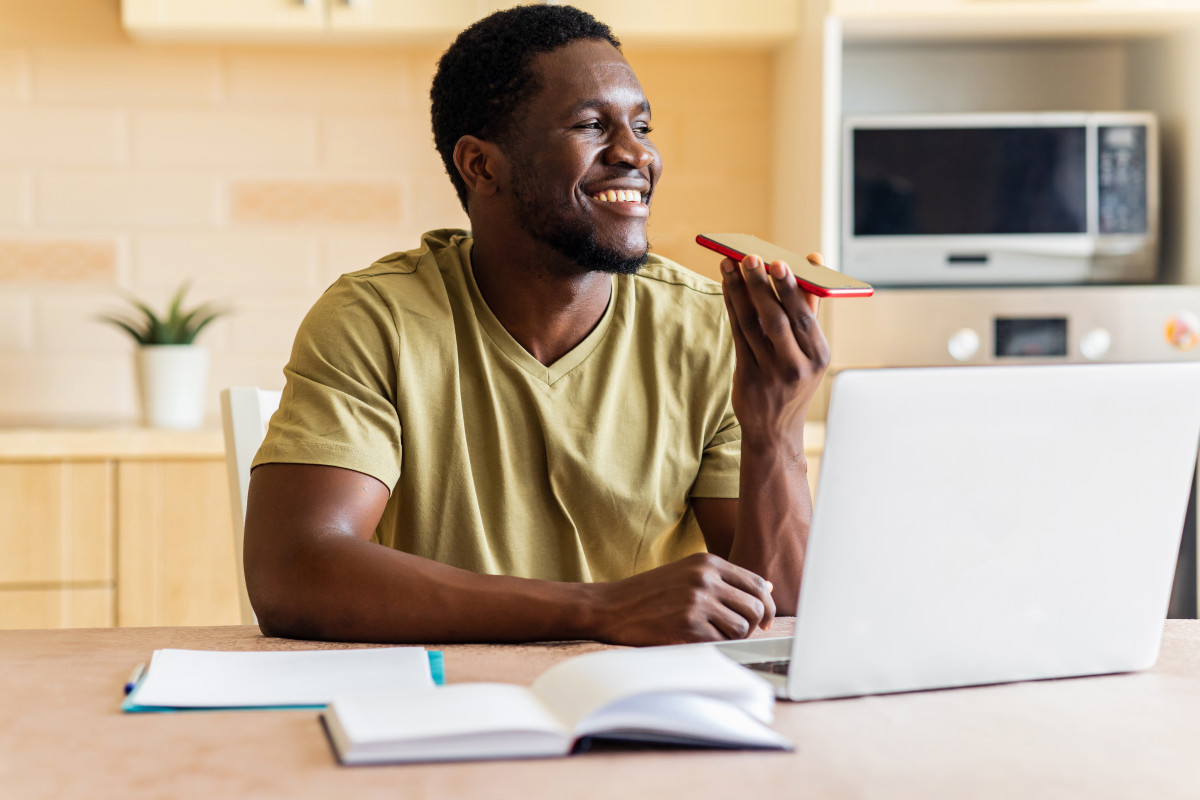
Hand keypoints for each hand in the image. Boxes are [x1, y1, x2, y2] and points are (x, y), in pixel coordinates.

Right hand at [587, 553, 775, 645]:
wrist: (611, 606)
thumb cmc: (650, 593)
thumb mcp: (688, 573)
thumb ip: (725, 579)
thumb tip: (767, 588)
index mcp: (707, 562)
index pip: (757, 584)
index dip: (767, 605)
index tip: (764, 620)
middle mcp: (705, 578)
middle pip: (756, 607)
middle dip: (755, 625)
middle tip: (742, 634)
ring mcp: (697, 601)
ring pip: (743, 627)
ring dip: (735, 637)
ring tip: (715, 636)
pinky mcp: (688, 624)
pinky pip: (722, 641)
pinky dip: (716, 645)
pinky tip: (699, 640)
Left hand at [720, 252, 830, 445]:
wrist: (775, 431)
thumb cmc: (794, 380)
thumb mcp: (810, 352)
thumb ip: (808, 309)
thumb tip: (812, 262)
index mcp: (819, 355)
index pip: (803, 317)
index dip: (790, 288)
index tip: (779, 262)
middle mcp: (797, 365)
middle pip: (777, 319)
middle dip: (762, 285)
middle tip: (750, 257)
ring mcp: (771, 373)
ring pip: (753, 324)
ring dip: (740, 291)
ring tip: (730, 265)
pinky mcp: (748, 377)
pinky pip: (738, 335)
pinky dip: (732, 308)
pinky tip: (727, 288)